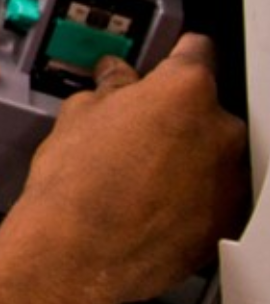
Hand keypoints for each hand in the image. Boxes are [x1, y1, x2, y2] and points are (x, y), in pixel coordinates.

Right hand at [0, 33, 247, 303]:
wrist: (76, 253)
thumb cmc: (75, 185)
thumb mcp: (77, 114)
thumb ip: (110, 88)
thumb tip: (116, 80)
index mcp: (184, 91)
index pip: (195, 51)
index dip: (173, 53)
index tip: (163, 62)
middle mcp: (219, 131)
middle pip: (206, 107)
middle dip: (175, 114)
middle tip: (136, 129)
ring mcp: (229, 180)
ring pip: (212, 153)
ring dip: (186, 156)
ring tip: (139, 173)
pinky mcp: (226, 222)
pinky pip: (213, 195)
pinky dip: (191, 195)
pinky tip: (150, 202)